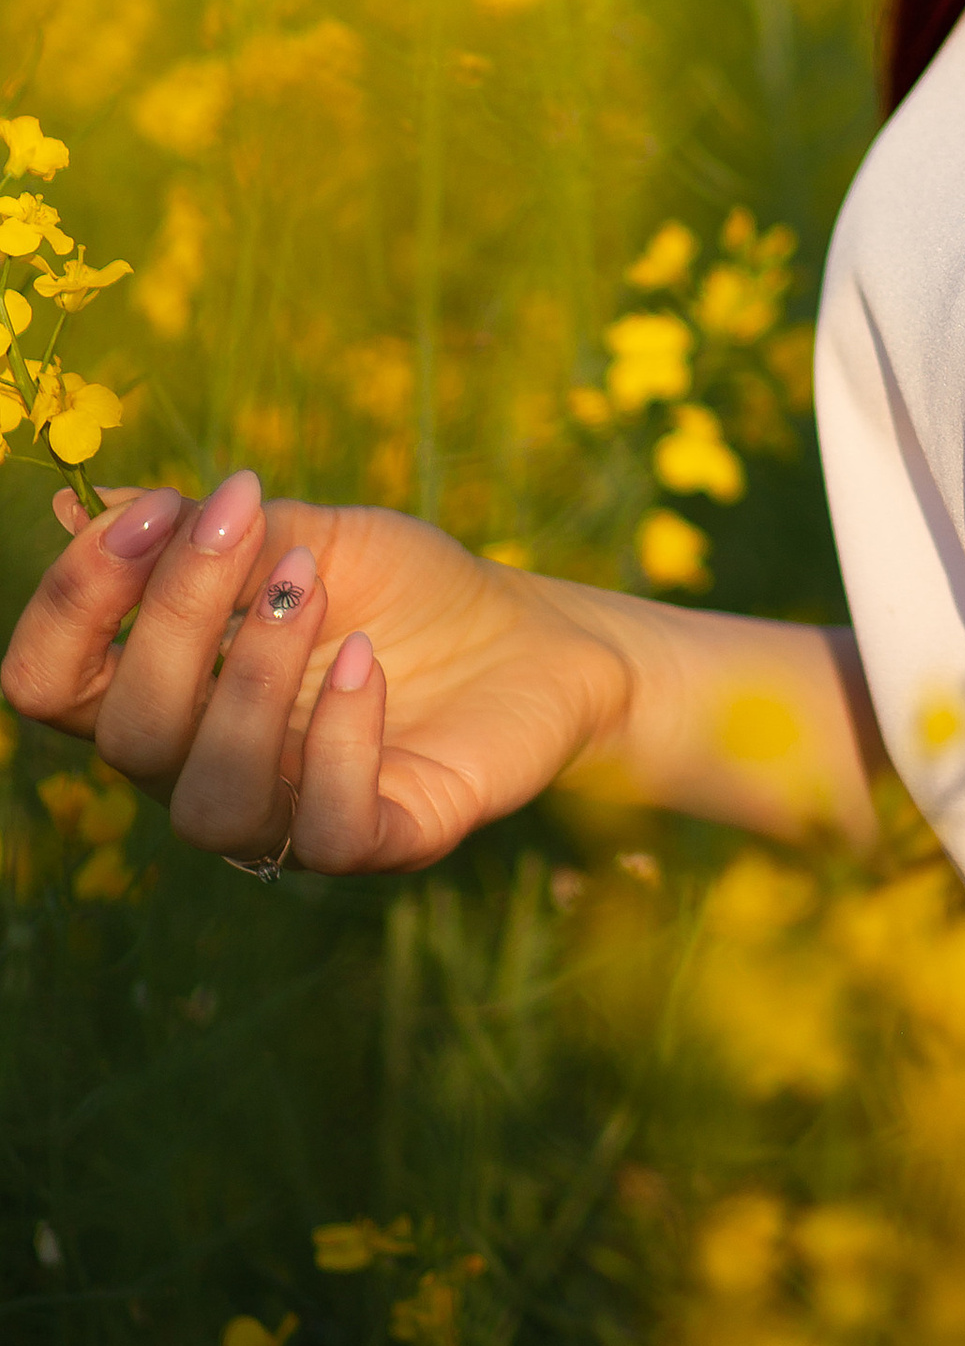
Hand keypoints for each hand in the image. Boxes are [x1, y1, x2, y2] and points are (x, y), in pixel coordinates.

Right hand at [1, 472, 629, 874]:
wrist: (534, 635)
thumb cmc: (405, 590)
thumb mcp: (315, 535)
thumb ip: (216, 534)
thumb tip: (86, 505)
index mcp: (167, 693)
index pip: (48, 682)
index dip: (73, 602)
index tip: (149, 512)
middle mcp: (202, 770)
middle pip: (124, 730)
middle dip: (174, 614)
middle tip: (248, 518)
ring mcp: (284, 818)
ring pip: (209, 797)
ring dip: (251, 678)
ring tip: (310, 587)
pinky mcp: (376, 840)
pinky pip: (322, 830)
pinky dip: (337, 742)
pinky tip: (365, 662)